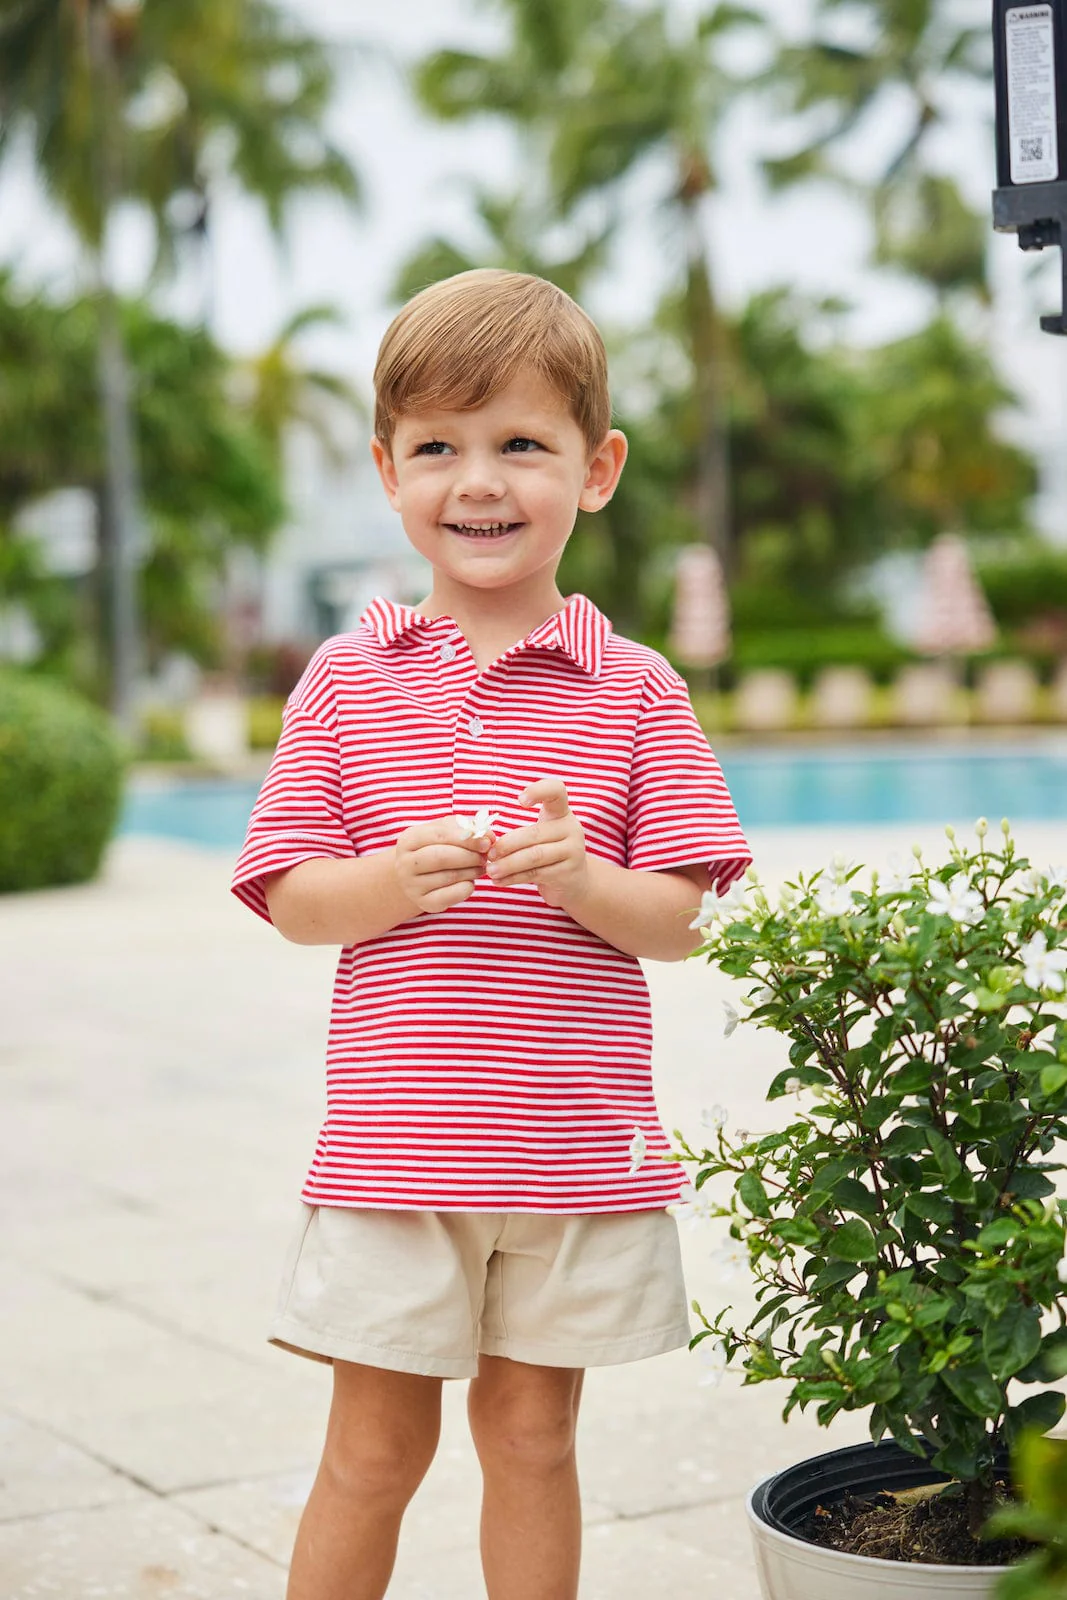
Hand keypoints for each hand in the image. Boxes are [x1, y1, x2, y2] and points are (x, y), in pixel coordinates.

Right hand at [395, 815, 494, 914]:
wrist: (416, 876)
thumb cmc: (435, 848)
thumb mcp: (445, 832)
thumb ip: (467, 829)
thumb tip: (489, 836)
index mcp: (408, 840)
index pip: (439, 835)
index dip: (466, 839)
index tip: (486, 842)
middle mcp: (405, 863)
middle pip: (441, 857)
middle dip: (469, 856)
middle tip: (485, 857)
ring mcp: (412, 885)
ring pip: (449, 877)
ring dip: (472, 871)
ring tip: (481, 867)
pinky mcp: (424, 903)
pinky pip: (451, 896)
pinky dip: (467, 888)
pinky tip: (470, 881)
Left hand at [486, 778, 588, 907]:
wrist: (574, 881)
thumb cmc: (547, 852)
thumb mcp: (538, 836)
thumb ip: (519, 834)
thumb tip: (487, 843)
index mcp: (561, 813)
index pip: (556, 791)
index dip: (539, 790)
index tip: (520, 800)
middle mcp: (571, 828)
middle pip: (534, 833)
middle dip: (507, 845)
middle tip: (489, 854)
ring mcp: (573, 851)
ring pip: (534, 856)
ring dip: (508, 864)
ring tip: (490, 870)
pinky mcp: (568, 873)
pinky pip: (536, 874)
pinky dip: (514, 878)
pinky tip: (499, 881)